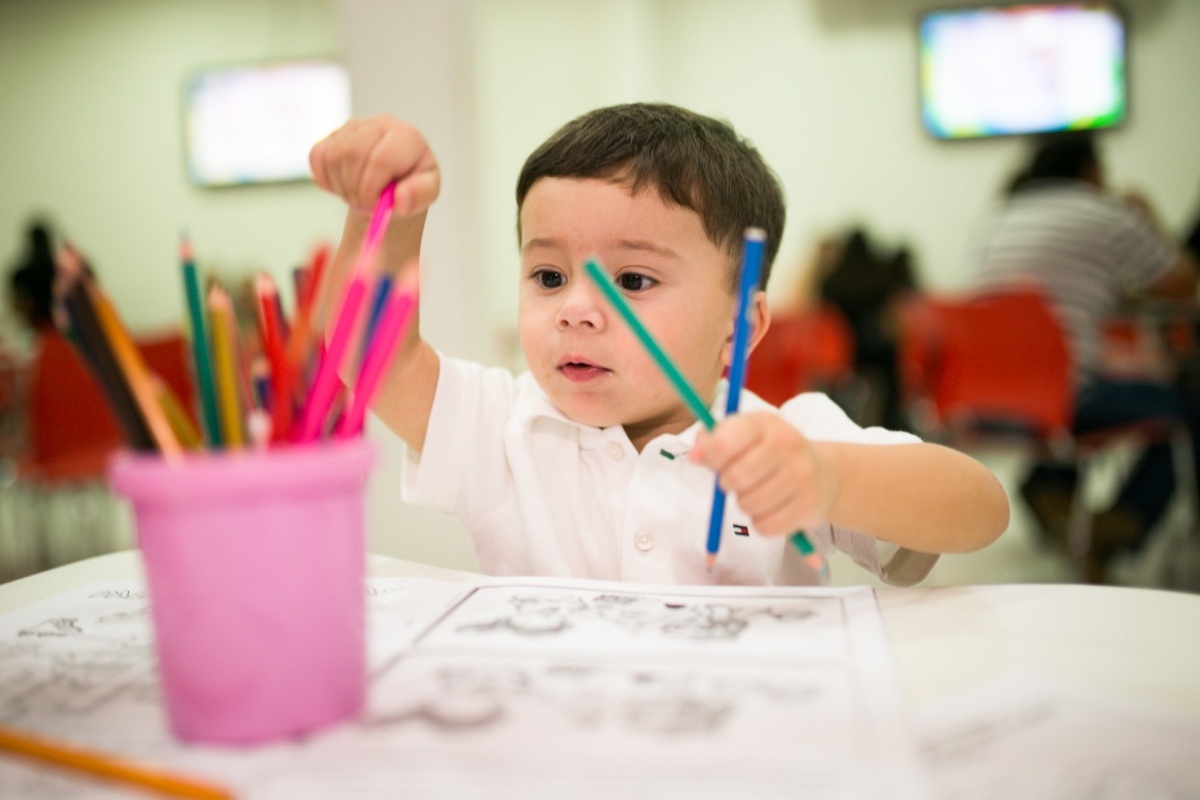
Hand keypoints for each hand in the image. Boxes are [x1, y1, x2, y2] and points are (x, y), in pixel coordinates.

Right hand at [309, 115, 440, 217]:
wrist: (393, 182)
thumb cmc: (412, 185)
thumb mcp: (427, 193)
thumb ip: (420, 195)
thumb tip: (400, 199)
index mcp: (407, 136)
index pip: (380, 160)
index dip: (371, 189)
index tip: (374, 207)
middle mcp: (380, 124)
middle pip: (352, 154)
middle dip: (354, 189)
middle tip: (363, 206)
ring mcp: (353, 127)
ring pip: (333, 155)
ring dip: (341, 185)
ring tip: (357, 197)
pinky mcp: (333, 135)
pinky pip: (317, 156)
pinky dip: (325, 178)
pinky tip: (343, 186)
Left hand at [689, 412, 838, 535]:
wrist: (824, 472)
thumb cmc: (771, 452)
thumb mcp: (745, 434)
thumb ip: (714, 440)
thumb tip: (694, 455)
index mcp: (765, 423)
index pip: (724, 443)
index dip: (711, 457)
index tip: (715, 462)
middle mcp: (787, 444)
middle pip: (736, 478)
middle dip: (728, 484)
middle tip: (737, 480)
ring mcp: (801, 475)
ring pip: (748, 505)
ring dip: (745, 504)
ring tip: (758, 492)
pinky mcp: (809, 505)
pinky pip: (765, 526)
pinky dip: (762, 522)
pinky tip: (772, 507)